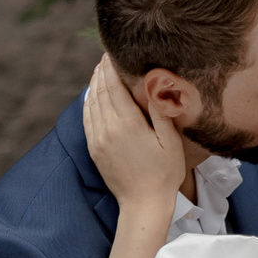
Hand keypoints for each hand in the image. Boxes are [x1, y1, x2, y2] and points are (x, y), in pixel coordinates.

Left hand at [82, 58, 186, 213]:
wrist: (143, 204)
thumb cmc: (164, 174)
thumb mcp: (170, 142)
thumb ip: (160, 112)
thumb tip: (154, 84)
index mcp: (128, 124)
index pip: (114, 86)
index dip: (112, 67)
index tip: (112, 53)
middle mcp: (109, 129)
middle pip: (101, 91)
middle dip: (102, 71)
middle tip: (105, 56)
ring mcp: (98, 139)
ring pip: (92, 103)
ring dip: (94, 84)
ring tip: (98, 70)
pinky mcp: (94, 149)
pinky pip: (87, 119)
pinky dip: (88, 102)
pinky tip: (92, 94)